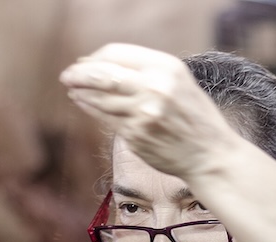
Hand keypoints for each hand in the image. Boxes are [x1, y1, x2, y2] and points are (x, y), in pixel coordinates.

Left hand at [59, 43, 238, 178]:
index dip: (95, 58)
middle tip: (66, 76)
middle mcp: (154, 88)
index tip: (84, 63)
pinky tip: (84, 104)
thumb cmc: (194, 116)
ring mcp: (143, 114)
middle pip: (103, 75)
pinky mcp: (136, 136)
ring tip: (72, 90)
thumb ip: (146, 70)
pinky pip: (105, 119)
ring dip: (81, 93)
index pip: (116, 54)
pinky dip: (91, 110)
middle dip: (79, 74)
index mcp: (166, 67)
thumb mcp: (179, 81)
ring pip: (101, 98)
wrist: (209, 154)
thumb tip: (100, 63)